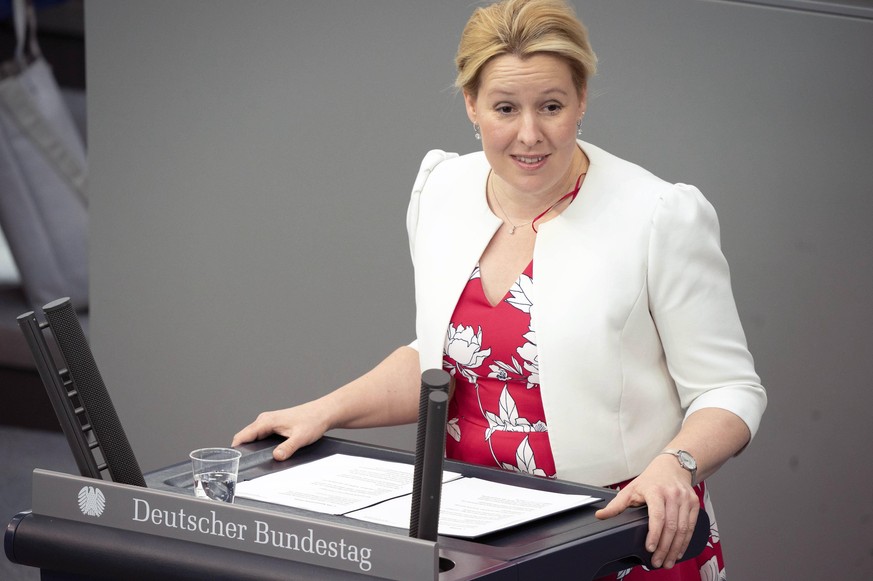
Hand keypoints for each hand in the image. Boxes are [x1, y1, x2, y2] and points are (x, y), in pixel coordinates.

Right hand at [231, 401, 329, 461]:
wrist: (323, 413)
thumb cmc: (313, 420)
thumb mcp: (300, 438)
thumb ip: (287, 448)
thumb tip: (276, 456)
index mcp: (267, 421)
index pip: (243, 435)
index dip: (235, 448)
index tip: (233, 460)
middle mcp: (265, 420)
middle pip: (246, 437)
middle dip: (242, 450)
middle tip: (243, 465)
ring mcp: (269, 422)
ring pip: (253, 436)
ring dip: (251, 447)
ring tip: (252, 460)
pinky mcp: (274, 425)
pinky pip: (260, 435)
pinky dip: (258, 444)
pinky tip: (263, 452)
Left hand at [594, 454, 699, 568]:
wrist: (672, 467)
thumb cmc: (650, 480)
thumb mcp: (631, 489)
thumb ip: (616, 505)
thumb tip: (600, 516)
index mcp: (655, 491)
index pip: (657, 516)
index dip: (654, 534)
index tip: (649, 548)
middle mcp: (672, 494)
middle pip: (671, 526)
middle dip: (664, 548)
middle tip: (658, 562)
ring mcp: (685, 498)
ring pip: (683, 529)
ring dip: (675, 548)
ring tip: (667, 561)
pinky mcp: (694, 503)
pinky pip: (692, 526)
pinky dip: (685, 541)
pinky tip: (678, 551)